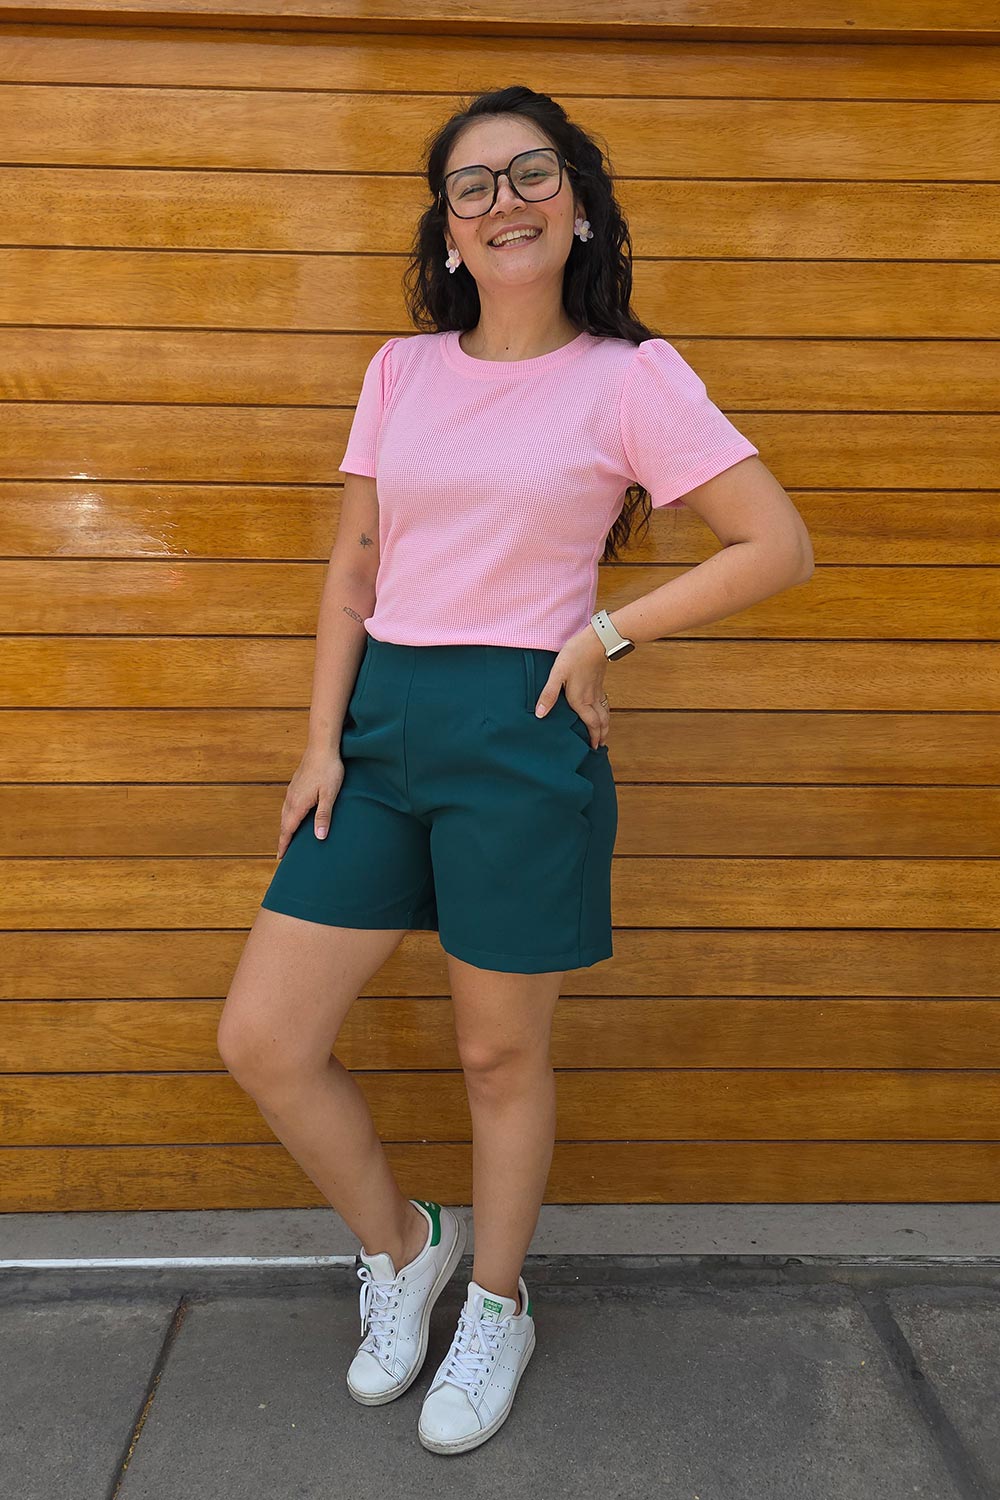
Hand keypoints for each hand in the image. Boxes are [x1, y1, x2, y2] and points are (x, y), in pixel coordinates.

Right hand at [276, 746, 345, 859]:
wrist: (322, 747)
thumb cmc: (329, 770)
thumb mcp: (329, 795)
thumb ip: (323, 816)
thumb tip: (319, 837)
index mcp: (298, 804)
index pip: (287, 830)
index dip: (284, 845)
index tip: (280, 858)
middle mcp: (291, 799)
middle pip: (283, 824)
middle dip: (283, 839)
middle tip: (282, 855)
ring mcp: (292, 791)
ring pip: (284, 814)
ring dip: (284, 828)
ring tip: (287, 839)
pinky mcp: (296, 785)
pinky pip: (288, 806)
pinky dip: (287, 817)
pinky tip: (293, 817)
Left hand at [533, 625, 610, 749]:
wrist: (596, 641)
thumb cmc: (576, 655)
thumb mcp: (557, 674)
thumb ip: (548, 695)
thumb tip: (540, 714)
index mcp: (581, 701)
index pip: (590, 725)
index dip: (593, 737)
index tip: (594, 748)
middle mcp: (591, 699)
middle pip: (601, 722)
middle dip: (601, 735)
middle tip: (600, 746)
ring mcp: (597, 691)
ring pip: (605, 713)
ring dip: (605, 725)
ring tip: (603, 734)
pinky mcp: (600, 683)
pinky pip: (605, 703)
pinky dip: (605, 712)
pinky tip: (602, 711)